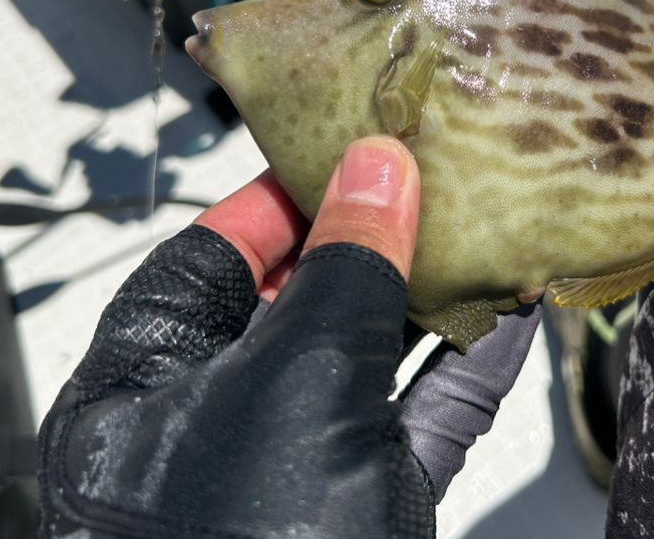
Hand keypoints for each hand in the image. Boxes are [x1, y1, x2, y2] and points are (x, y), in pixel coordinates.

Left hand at [38, 136, 540, 538]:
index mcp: (141, 393)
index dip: (281, 197)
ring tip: (479, 226)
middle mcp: (212, 425)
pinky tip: (512, 312)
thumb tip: (378, 171)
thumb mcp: (296, 388)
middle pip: (296, 302)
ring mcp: (295, 468)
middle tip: (427, 177)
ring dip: (427, 297)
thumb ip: (344, 273)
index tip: (346, 150)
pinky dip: (466, 367)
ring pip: (366, 356)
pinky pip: (420, 418)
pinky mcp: (368, 505)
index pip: (208, 259)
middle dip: (369, 240)